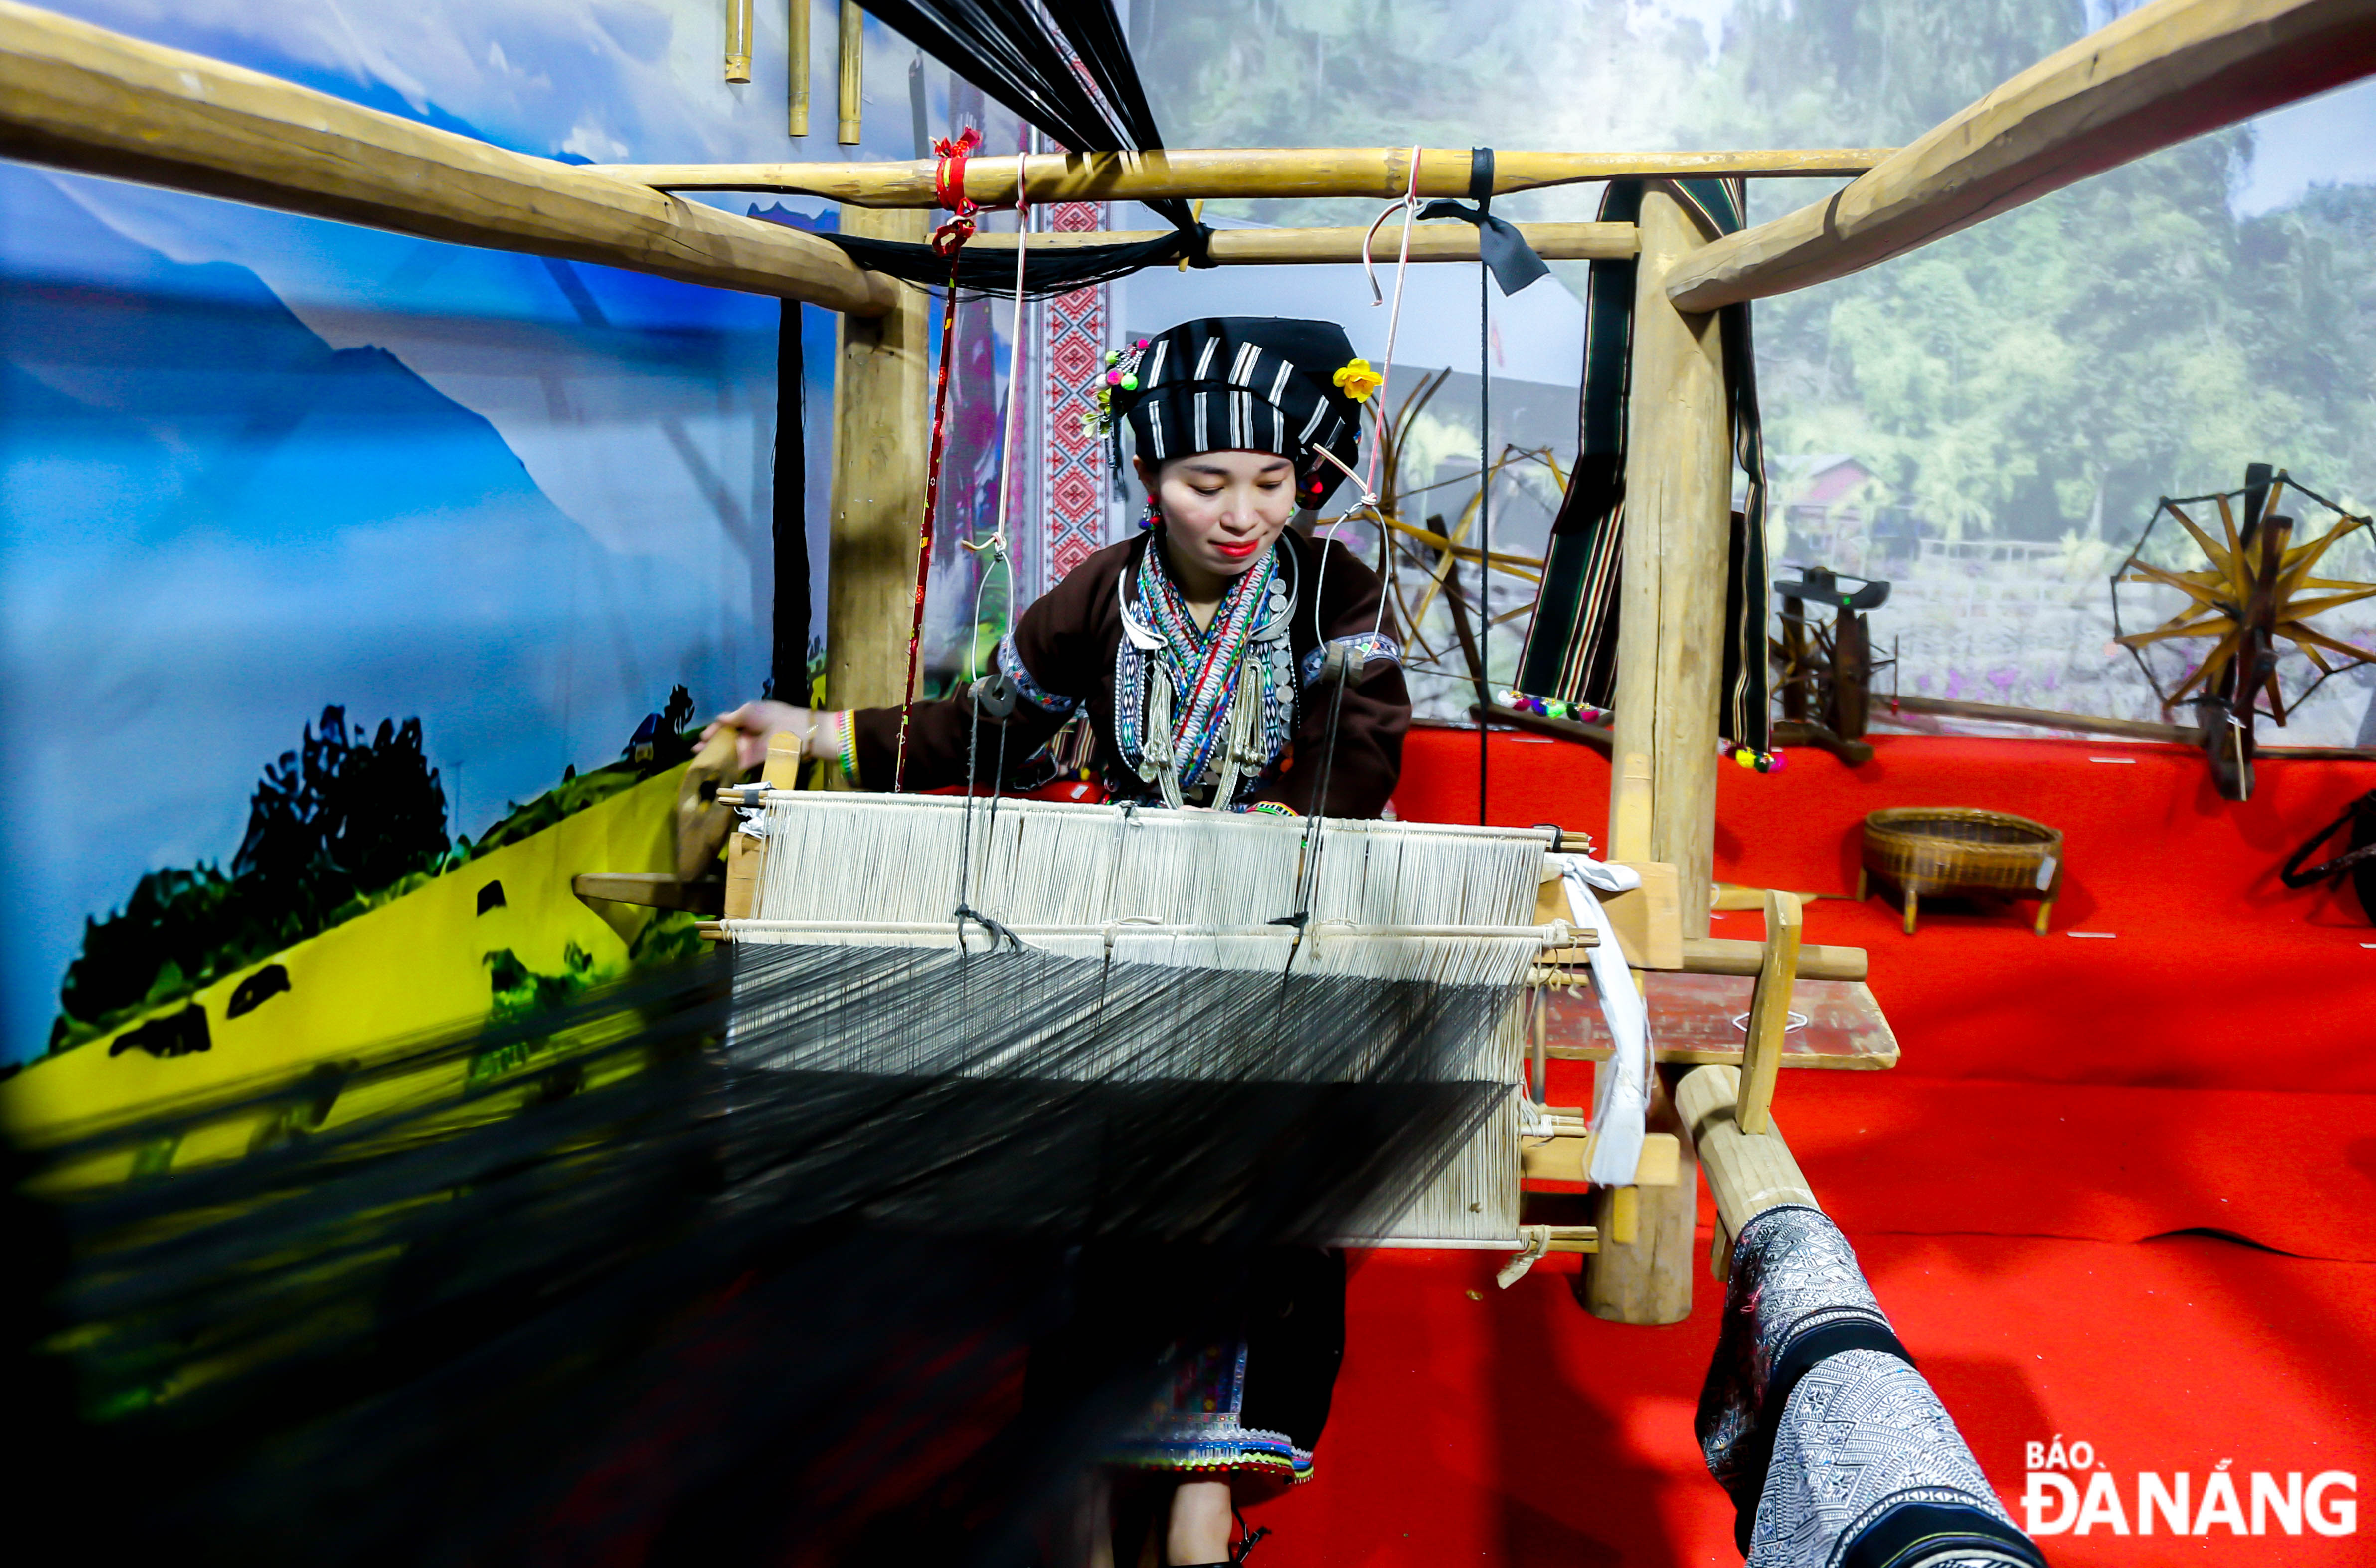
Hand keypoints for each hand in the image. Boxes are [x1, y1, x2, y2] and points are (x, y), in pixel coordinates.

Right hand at [703, 701, 818, 772]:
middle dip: (712, 744)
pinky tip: (717, 768)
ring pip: (732, 751)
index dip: (714, 730)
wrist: (803, 734)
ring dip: (717, 755)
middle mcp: (750, 732)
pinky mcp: (759, 759)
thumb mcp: (753, 712)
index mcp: (750, 717)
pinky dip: (729, 765)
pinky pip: (741, 763)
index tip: (702, 737)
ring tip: (702, 760)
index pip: (728, 723)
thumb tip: (720, 718)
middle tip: (696, 751)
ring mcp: (754, 746)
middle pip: (728, 739)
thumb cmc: (778, 718)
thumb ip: (735, 717)